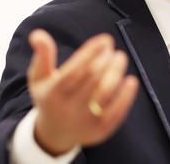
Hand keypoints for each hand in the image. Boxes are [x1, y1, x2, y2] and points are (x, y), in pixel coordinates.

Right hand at [27, 29, 138, 155]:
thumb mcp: (39, 77)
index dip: (91, 52)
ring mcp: (85, 121)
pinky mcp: (101, 130)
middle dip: (105, 59)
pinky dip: (126, 95)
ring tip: (120, 58)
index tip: (105, 39)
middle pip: (92, 78)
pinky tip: (131, 80)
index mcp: (52, 93)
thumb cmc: (50, 97)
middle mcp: (68, 108)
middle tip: (112, 49)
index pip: (73, 70)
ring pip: (105, 93)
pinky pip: (117, 112)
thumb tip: (38, 34)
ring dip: (116, 72)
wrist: (55, 134)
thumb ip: (42, 54)